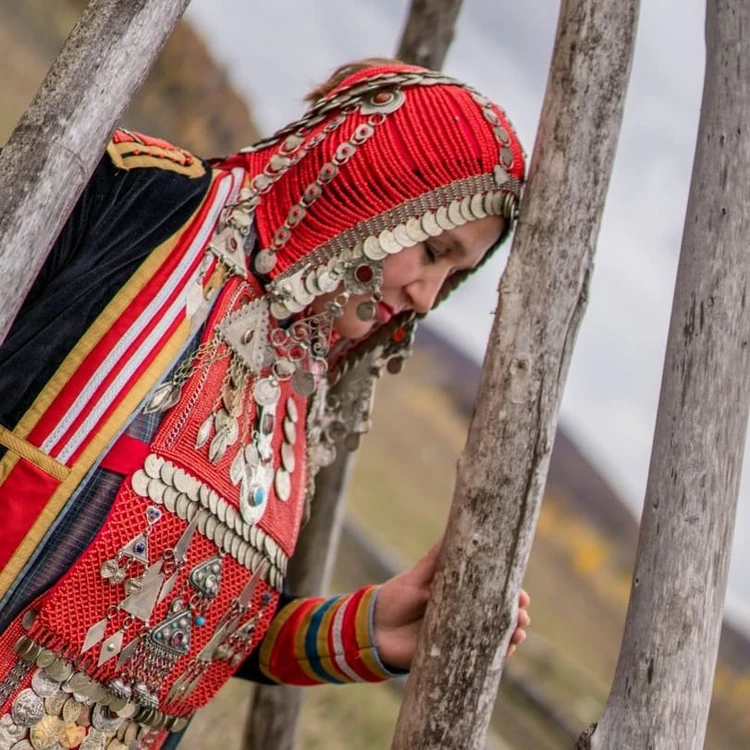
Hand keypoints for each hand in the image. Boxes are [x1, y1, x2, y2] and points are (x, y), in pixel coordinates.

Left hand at [372, 539, 531, 669]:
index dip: (509, 592)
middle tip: (522, 614)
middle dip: (516, 615)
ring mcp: (459, 636)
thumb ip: (436, 558)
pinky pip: (480, 657)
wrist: (372, 631)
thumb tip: (454, 527)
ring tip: (518, 632)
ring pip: (493, 636)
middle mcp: (462, 615)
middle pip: (498, 615)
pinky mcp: (452, 656)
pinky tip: (507, 650)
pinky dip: (497, 655)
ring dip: (511, 634)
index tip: (522, 594)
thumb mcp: (417, 576)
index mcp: (456, 593)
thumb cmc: (394, 598)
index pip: (490, 591)